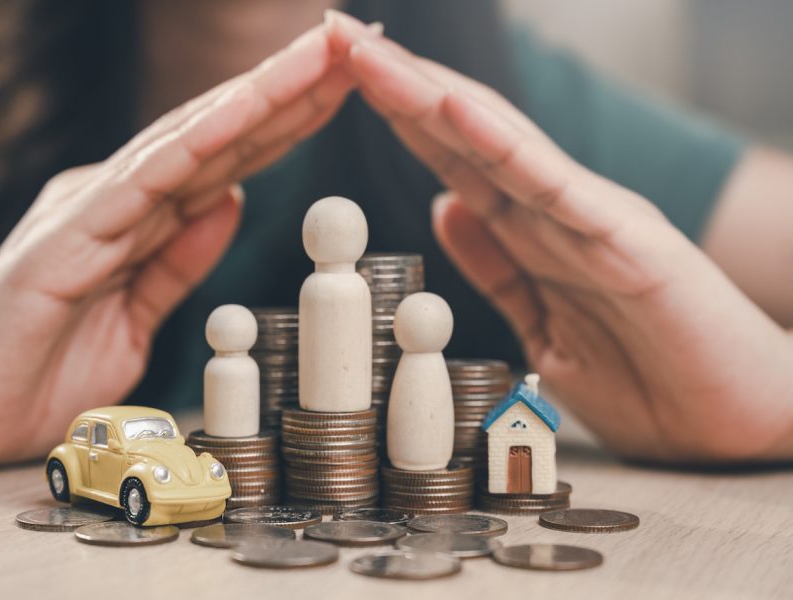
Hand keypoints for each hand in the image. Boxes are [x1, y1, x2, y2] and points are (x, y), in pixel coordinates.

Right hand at [0, 26, 355, 470]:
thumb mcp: (137, 316)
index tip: (342, 93)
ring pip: (185, 143)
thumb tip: (231, 202)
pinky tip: (237, 114)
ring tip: (311, 60)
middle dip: (286, 92)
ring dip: (253, 99)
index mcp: (138, 219)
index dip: (287, 125)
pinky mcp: (61, 241)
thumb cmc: (40, 368)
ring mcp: (89, 213)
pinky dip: (190, 145)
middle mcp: (117, 200)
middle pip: (216, 137)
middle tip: (347, 47)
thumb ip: (178, 260)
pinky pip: (136, 185)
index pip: (226, 163)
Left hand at [327, 12, 792, 461]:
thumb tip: (445, 208)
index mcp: (532, 233)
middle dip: (393, 86)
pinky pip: (553, 185)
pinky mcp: (626, 239)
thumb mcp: (544, 329)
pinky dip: (503, 145)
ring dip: (429, 95)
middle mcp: (555, 209)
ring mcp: (590, 217)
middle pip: (460, 135)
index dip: (394, 120)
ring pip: (496, 143)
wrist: (740, 424)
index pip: (450, 162)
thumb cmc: (651, 380)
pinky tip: (455, 107)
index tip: (334, 82)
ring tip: (369, 52)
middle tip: (331, 34)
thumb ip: (498, 270)